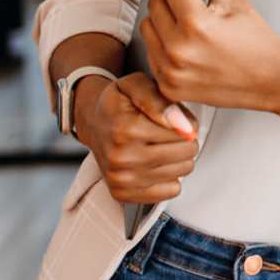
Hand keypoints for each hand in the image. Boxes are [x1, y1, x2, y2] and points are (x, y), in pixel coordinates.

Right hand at [74, 71, 200, 206]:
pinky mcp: (123, 194)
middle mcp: (122, 158)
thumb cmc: (118, 103)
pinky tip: (155, 164)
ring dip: (178, 159)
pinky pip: (171, 191)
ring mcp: (121, 179)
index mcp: (126, 129)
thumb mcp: (137, 85)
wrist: (93, 122)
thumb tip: (185, 126)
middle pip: (185, 154)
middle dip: (184, 141)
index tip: (173, 119)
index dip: (186, 123)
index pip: (183, 133)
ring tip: (161, 146)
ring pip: (181, 173)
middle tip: (168, 133)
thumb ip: (162, 100)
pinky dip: (169, 177)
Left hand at [139, 0, 279, 113]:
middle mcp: (179, 51)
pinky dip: (162, 40)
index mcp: (197, 25)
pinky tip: (181, 35)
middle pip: (154, 3)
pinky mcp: (168, 86)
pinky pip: (151, 52)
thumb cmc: (258, 41)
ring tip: (182, 9)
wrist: (272, 81)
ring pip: (147, 27)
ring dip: (160, 14)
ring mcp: (171, 72)